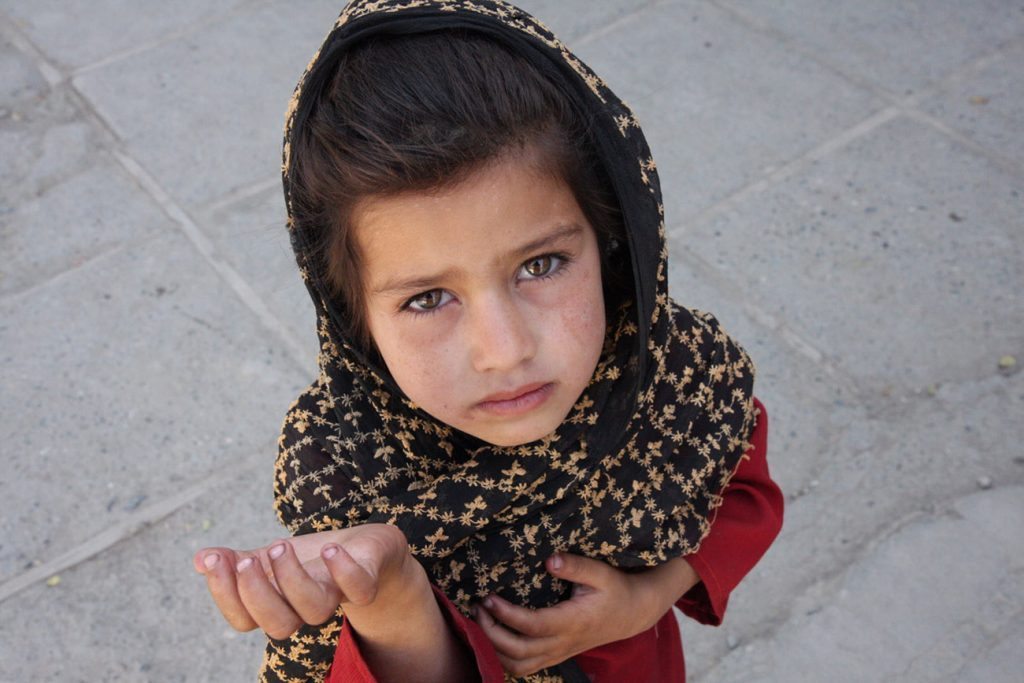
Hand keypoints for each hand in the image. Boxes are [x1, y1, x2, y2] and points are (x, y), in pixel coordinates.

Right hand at [193, 523, 411, 639]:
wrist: (370, 553)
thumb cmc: (315, 560)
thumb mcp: (272, 557)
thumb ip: (238, 561)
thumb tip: (199, 559)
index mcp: (278, 604)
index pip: (244, 618)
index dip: (225, 594)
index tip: (214, 558)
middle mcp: (305, 607)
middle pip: (278, 625)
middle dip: (257, 593)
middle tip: (248, 559)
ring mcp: (337, 595)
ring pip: (314, 610)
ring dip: (292, 580)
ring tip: (280, 546)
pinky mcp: (367, 579)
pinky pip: (359, 588)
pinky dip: (343, 571)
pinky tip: (329, 550)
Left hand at [473, 553, 697, 676]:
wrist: (632, 613)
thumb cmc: (615, 589)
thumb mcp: (601, 572)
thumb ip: (576, 566)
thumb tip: (550, 560)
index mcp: (573, 622)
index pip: (533, 626)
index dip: (507, 615)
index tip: (488, 598)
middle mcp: (563, 643)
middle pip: (519, 652)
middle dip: (491, 633)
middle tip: (478, 608)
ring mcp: (559, 653)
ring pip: (518, 666)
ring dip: (494, 649)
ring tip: (481, 621)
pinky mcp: (555, 655)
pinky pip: (525, 667)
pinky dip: (503, 658)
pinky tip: (493, 636)